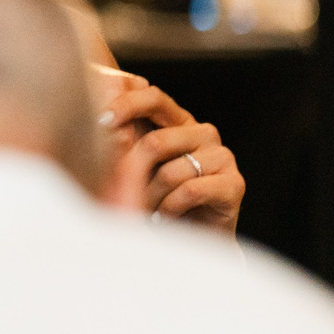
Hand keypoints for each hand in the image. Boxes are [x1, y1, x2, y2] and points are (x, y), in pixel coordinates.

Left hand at [102, 75, 241, 231]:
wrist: (188, 236)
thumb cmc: (155, 196)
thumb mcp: (134, 166)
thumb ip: (122, 141)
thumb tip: (100, 123)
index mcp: (178, 122)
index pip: (154, 98)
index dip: (127, 104)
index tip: (101, 121)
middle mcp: (202, 134)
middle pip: (158, 141)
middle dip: (133, 172)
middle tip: (123, 193)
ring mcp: (222, 157)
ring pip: (172, 171)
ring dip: (151, 196)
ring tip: (146, 209)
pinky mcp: (234, 184)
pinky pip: (190, 191)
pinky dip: (169, 208)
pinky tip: (164, 216)